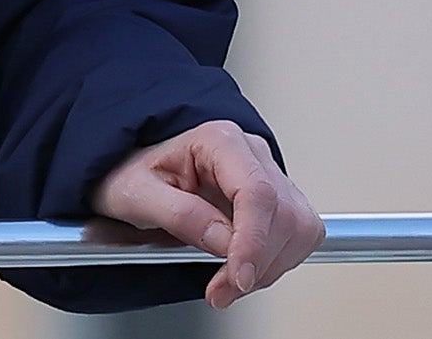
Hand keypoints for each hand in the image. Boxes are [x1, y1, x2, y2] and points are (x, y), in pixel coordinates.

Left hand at [91, 120, 323, 308]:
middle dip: (258, 262)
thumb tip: (223, 240)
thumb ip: (179, 214)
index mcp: (218, 140)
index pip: (256, 191)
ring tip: (228, 282)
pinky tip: (244, 268)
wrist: (132, 173)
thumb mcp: (136, 193)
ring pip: (298, 227)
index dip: (254, 240)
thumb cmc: (132, 174)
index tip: (238, 277)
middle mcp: (250, 153)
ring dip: (270, 267)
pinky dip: (276, 262)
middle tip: (222, 290)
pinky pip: (298, 236)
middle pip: (284, 213)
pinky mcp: (276, 201)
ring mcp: (267, 175)